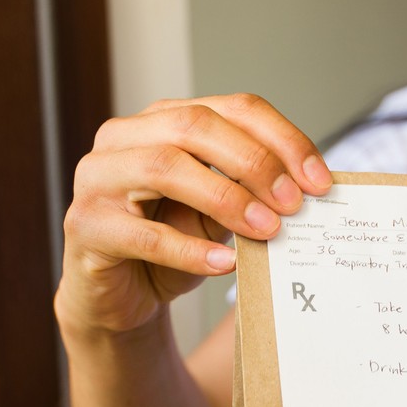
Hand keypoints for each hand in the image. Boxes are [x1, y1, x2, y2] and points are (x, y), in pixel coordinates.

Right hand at [57, 94, 330, 338]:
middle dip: (255, 163)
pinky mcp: (86, 225)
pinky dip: (191, 250)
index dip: (281, 139)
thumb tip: (304, 190)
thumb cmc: (169, 245)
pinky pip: (144, 234)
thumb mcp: (217, 213)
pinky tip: (225, 263)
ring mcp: (98, 178)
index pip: (231, 108)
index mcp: (162, 120)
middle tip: (294, 203)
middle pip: (196, 126)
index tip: (319, 180)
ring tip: (266, 230)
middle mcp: (124, 137)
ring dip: (226, 199)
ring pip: (165, 167)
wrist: (118, 298)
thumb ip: (247, 192)